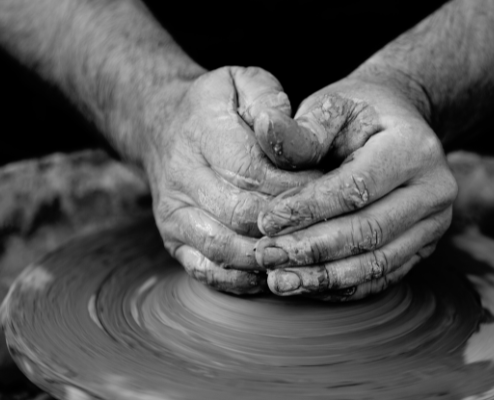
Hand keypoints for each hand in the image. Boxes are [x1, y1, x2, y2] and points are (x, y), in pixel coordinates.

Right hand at [142, 66, 318, 293]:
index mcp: (202, 133)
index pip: (253, 172)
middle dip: (291, 226)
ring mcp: (173, 214)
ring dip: (271, 257)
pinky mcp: (173, 241)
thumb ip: (270, 102)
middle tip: (329, 228)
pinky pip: (208, 272)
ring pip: (227, 250)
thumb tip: (284, 132)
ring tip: (309, 253)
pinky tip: (276, 270)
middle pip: (243, 215)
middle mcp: (181, 177)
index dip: (296, 189)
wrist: (163, 125)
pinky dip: (245, 280)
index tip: (330, 191)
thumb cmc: (220, 105)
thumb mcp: (245, 82)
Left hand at [253, 69, 456, 300]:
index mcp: (415, 147)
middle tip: (267, 256)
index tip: (266, 222)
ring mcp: (434, 224)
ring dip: (325, 277)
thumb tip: (266, 129)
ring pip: (377, 263)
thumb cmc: (356, 114)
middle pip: (370, 231)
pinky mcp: (423, 248)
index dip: (310, 208)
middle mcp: (435, 189)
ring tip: (280, 281)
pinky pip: (382, 277)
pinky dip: (342, 287)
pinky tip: (306, 287)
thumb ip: (302, 130)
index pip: (357, 188)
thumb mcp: (332, 107)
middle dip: (313, 249)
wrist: (396, 124)